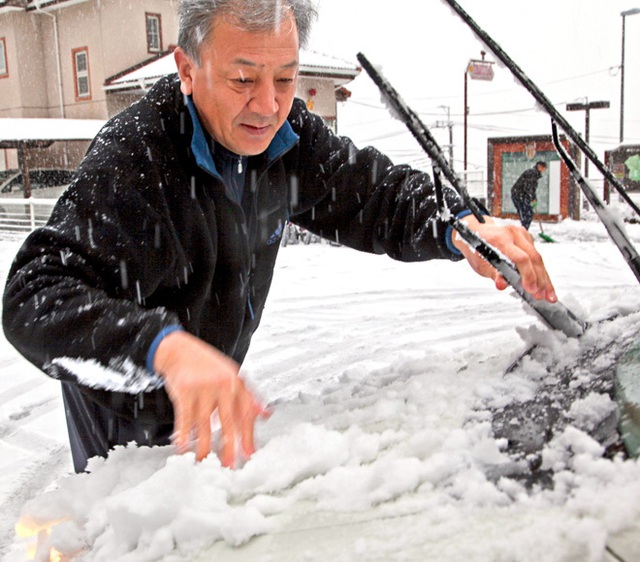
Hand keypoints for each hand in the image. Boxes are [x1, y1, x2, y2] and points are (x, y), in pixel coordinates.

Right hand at [154, 331, 267, 466]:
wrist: (180, 350)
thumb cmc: (207, 365)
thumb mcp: (231, 375)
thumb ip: (249, 396)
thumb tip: (266, 415)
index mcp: (236, 382)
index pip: (246, 412)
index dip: (249, 435)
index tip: (249, 454)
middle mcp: (222, 384)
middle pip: (228, 420)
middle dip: (229, 445)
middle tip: (229, 464)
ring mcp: (203, 388)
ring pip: (205, 423)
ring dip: (204, 446)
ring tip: (204, 461)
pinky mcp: (184, 391)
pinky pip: (185, 418)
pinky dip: (184, 435)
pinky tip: (183, 447)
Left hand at [452, 215, 556, 302]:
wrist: (475, 233)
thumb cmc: (477, 248)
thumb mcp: (480, 263)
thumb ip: (493, 274)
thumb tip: (501, 285)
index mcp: (501, 238)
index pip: (521, 258)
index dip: (528, 275)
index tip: (530, 289)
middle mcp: (514, 234)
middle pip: (534, 257)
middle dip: (540, 279)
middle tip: (541, 295)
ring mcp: (522, 234)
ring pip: (538, 257)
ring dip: (544, 278)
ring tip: (548, 295)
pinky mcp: (527, 239)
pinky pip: (537, 256)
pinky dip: (541, 272)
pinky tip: (545, 284)